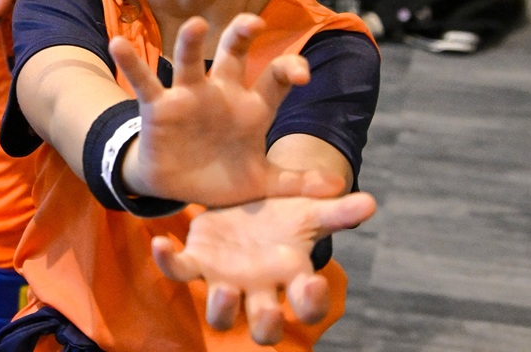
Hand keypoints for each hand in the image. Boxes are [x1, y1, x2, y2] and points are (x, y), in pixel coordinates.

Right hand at [112, 15, 337, 207]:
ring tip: (195, 26)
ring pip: (190, 60)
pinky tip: (119, 44)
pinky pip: (144, 81)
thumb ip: (296, 183)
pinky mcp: (159, 106)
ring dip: (191, 43)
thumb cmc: (225, 176)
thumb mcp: (262, 183)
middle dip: (242, 34)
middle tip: (252, 22)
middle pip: (234, 53)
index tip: (302, 73)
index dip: (290, 70)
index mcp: (252, 107)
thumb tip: (339, 186)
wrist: (180, 189)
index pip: (275, 80)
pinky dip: (131, 62)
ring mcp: (189, 95)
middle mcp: (222, 92)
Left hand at [152, 192, 376, 344]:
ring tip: (222, 289)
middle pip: (265, 327)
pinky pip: (179, 270)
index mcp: (291, 277)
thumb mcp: (308, 209)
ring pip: (221, 314)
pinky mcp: (197, 261)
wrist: (247, 203)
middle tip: (271, 313)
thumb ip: (336, 210)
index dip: (312, 303)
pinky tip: (160, 242)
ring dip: (221, 307)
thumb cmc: (283, 215)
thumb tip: (370, 202)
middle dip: (269, 325)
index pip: (308, 306)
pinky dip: (167, 261)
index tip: (312, 285)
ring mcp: (225, 280)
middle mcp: (258, 288)